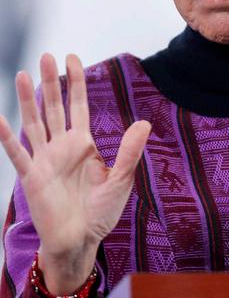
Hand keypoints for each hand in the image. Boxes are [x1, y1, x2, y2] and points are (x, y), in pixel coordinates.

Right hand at [0, 54, 150, 293]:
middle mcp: (61, 147)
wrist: (81, 241)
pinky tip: (0, 118)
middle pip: (53, 108)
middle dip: (50, 83)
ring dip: (29, 100)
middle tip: (47, 56)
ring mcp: (44, 160)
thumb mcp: (120, 180)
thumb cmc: (100, 212)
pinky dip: (7, 137)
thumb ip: (129, 152)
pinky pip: (18, 154)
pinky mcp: (32, 177)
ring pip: (34, 123)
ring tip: (24, 75)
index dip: (75, 83)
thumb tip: (145, 123)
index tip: (73, 58)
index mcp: (82, 144)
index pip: (77, 105)